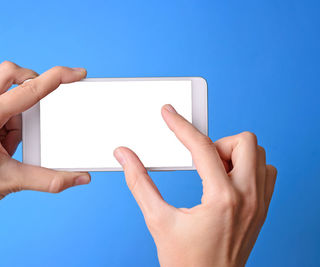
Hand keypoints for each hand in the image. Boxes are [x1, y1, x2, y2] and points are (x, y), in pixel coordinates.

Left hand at [0, 62, 90, 265]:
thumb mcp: (12, 180)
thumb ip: (51, 179)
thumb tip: (79, 178)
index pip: (30, 90)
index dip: (58, 78)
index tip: (75, 73)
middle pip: (9, 74)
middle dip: (32, 82)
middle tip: (44, 103)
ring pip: (1, 91)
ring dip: (17, 111)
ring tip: (13, 144)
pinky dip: (6, 120)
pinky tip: (4, 145)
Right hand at [113, 104, 276, 266]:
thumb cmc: (185, 262)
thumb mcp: (157, 219)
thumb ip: (139, 182)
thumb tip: (125, 156)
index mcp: (221, 198)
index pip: (201, 147)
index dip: (180, 125)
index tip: (169, 114)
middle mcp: (248, 198)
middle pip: (244, 142)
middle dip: (217, 142)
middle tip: (198, 158)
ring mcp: (259, 204)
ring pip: (259, 155)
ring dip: (234, 154)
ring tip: (212, 170)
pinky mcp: (262, 210)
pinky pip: (266, 173)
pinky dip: (247, 168)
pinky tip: (226, 181)